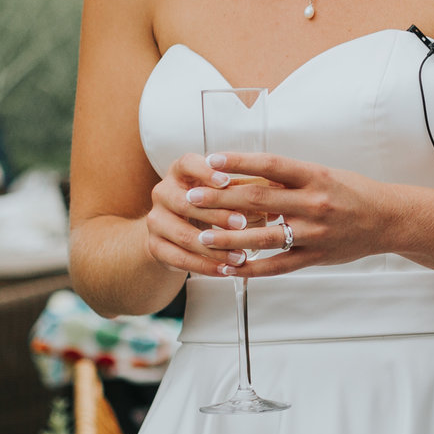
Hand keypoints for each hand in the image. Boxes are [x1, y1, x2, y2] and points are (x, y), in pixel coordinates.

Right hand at [143, 152, 258, 278]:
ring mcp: (155, 220)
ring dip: (214, 248)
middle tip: (242, 224)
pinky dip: (204, 266)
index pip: (188, 164)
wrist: (177, 231)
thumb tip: (279, 189)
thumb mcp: (224, 192)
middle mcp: (163, 192)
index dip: (205, 172)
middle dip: (216, 215)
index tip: (226, 181)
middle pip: (184, 202)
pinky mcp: (154, 246)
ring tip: (240, 255)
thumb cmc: (210, 205)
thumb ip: (244, 189)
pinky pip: (179, 258)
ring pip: (182, 235)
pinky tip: (225, 269)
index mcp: (181, 172)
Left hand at [180, 151, 399, 277]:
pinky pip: (277, 266)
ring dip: (228, 237)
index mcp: (316, 176)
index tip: (210, 160)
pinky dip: (251, 268)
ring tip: (201, 236)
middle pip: (258, 199)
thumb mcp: (322, 175)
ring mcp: (315, 232)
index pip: (270, 164)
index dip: (238, 161)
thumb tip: (242, 174)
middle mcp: (315, 203)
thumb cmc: (352, 192)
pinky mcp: (316, 257)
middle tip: (190, 198)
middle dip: (219, 199)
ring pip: (263, 236)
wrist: (388, 219)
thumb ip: (287, 178)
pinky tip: (229, 267)